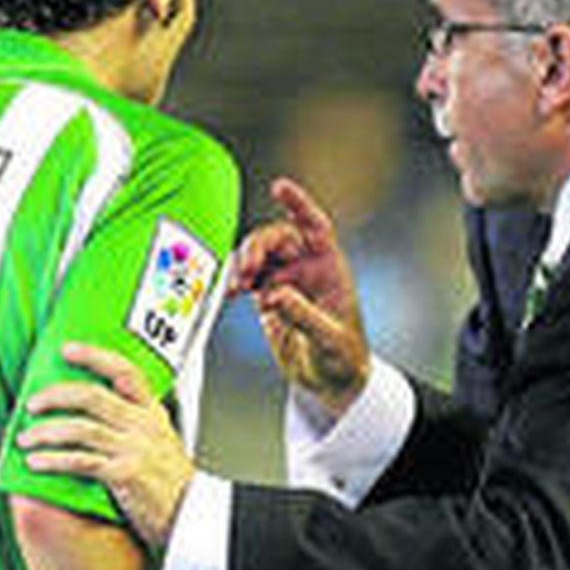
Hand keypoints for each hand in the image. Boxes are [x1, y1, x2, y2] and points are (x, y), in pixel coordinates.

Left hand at [20, 344, 193, 549]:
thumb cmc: (174, 486)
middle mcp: (143, 425)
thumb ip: (136, 425)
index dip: (93, 356)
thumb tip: (98, 414)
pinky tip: (36, 462)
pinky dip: (53, 460)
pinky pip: (80, 461)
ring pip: (79, 428)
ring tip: (25, 438)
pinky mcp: (125, 474)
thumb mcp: (162, 444)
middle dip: (53, 396)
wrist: (195, 517)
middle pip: (90, 396)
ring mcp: (135, 449)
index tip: (66, 350)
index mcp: (153, 413)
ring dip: (45, 432)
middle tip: (32, 404)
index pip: (124, 371)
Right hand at [229, 177, 370, 412]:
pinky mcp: (267, 298)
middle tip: (246, 271)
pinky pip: (245, 278)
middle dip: (256, 247)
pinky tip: (227, 292)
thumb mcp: (329, 340)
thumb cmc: (342, 357)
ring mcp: (285, 281)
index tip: (278, 187)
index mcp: (329, 268)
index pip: (315, 227)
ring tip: (234, 286)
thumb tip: (275, 296)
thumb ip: (304, 317)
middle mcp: (306, 269)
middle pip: (276, 239)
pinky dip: (233, 281)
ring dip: (242, 264)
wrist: (331, 381)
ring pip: (257, 256)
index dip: (298, 205)